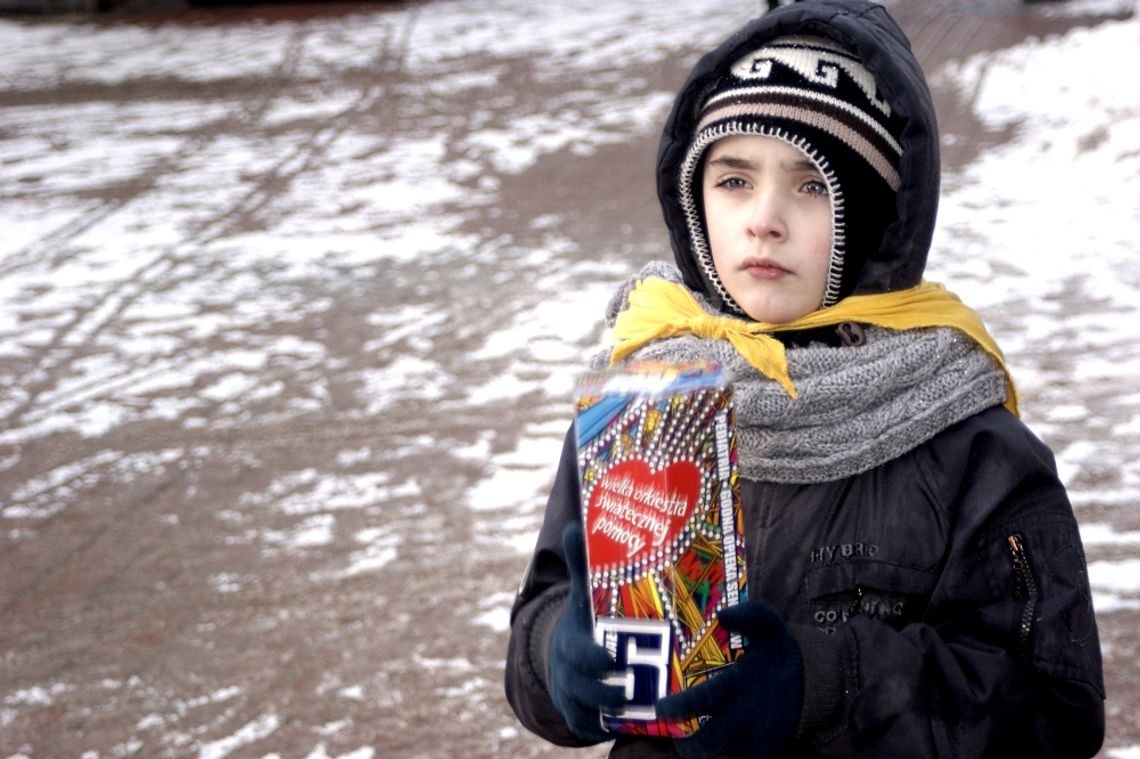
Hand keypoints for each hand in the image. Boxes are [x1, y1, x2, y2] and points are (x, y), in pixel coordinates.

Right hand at [547, 523, 625, 741]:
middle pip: (582, 687)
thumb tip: (573, 524)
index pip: (578, 652)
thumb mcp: (583, 594)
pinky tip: (636, 728)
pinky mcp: (580, 717)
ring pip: (587, 713)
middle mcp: (568, 671)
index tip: (610, 659)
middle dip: (607, 691)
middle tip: (633, 690)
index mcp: (571, 641)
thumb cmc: (584, 620)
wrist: (562, 655)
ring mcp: (573, 696)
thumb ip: (583, 564)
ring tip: (642, 710)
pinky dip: (606, 730)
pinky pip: (589, 729)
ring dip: (613, 714)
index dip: (593, 657)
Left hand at [655, 600, 802, 758]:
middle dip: (684, 743)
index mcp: (741, 688)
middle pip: (706, 744)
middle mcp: (744, 720)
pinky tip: (712, 729)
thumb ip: (749, 614)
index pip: (705, 702)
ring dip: (699, 743)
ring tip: (686, 730)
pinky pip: (731, 752)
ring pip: (716, 751)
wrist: (817, 688)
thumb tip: (722, 615)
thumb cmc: (782, 655)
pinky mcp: (757, 753)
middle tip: (669, 730)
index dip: (680, 707)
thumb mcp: (771, 627)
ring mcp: (750, 741)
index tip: (661, 706)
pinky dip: (720, 744)